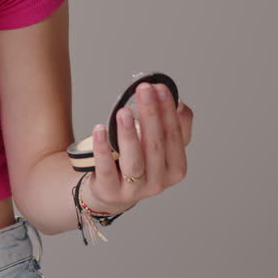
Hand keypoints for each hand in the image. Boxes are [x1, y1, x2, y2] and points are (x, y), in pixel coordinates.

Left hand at [84, 83, 193, 212]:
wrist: (112, 190)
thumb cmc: (138, 161)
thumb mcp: (159, 145)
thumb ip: (173, 125)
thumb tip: (178, 100)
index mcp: (175, 168)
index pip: (176, 136)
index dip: (168, 110)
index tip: (160, 87)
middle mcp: (159, 181)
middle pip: (156, 145)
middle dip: (151, 114)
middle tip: (144, 89)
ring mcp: (134, 189)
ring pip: (134, 161)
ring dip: (129, 134)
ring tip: (123, 111)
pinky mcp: (110, 190)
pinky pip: (106, 169)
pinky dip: (102, 149)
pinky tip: (99, 129)